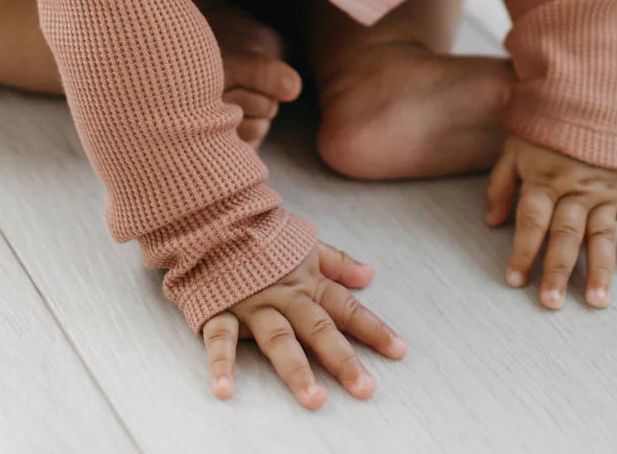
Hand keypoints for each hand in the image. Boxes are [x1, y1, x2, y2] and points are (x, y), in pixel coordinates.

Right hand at [201, 240, 407, 407]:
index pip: (347, 307)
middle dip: (342, 359)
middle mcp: (285, 296)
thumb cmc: (264, 236)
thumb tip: (370, 274)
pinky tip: (225, 389)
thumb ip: (337, 263)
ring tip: (313, 399)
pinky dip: (221, 363)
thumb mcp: (305, 245)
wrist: (216, 217)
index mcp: (308, 283)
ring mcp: (254, 303)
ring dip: (295, 369)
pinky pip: (220, 338)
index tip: (400, 351)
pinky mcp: (221, 308)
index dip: (374, 329)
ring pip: (278, 339)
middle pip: (319, 329)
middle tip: (365, 388)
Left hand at [485, 132, 616, 308]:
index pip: (531, 222)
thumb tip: (492, 221)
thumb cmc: (544, 124)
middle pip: (565, 235)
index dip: (522, 252)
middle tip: (552, 302)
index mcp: (544, 178)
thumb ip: (501, 184)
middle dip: (558, 270)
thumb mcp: (514, 147)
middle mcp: (574, 189)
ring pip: (601, 236)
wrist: (585, 93)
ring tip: (598, 302)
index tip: (515, 281)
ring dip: (600, 270)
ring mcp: (603, 191)